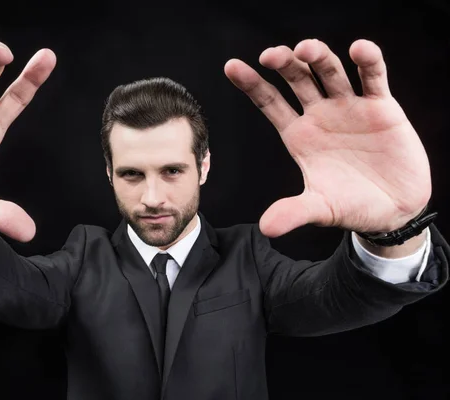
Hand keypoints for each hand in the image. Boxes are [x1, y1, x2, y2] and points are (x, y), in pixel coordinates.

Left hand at [224, 39, 430, 237]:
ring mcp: (349, 108)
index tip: (232, 66)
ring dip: (318, 56)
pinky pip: (373, 78)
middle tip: (270, 55)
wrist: (394, 210)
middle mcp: (320, 116)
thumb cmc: (352, 206)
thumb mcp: (321, 209)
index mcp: (299, 135)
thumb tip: (267, 228)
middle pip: (297, 80)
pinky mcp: (381, 107)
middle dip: (283, 64)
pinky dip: (368, 61)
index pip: (270, 103)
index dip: (251, 84)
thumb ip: (295, 212)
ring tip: (306, 49)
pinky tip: (358, 49)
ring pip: (330, 73)